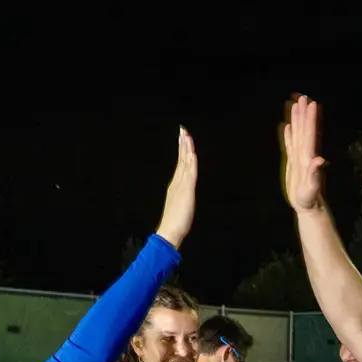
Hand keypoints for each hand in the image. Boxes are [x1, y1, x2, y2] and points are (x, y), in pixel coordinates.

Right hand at [155, 127, 197, 248]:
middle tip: (183, 129)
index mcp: (176, 184)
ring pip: (185, 163)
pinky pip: (189, 174)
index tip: (183, 137)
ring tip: (186, 136)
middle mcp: (177, 182)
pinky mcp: (186, 191)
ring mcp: (181, 186)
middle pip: (181, 159)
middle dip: (183, 144)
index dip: (182, 150)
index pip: (180, 163)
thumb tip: (183, 190)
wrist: (169, 232)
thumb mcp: (180, 205)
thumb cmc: (175, 222)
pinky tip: (192, 154)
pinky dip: (190, 163)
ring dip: (186, 149)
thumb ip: (181, 196)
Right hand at [283, 95, 326, 213]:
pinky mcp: (293, 162)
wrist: (308, 206)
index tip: (312, 104)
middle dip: (304, 114)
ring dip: (297, 120)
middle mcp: (305, 153)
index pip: (310, 134)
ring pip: (298, 134)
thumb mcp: (312, 187)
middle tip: (303, 97)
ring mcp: (299, 157)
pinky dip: (289, 134)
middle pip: (304, 129)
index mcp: (308, 157)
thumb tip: (320, 160)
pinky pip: (291, 144)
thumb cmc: (310, 199)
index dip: (311, 120)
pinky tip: (288, 126)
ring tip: (296, 105)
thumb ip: (315, 173)